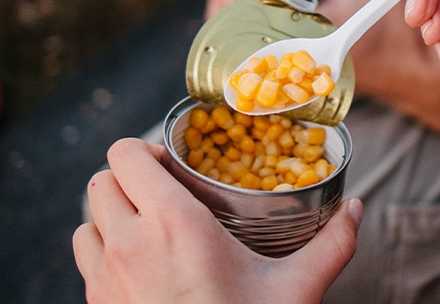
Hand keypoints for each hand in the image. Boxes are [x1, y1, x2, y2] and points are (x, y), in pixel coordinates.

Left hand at [73, 138, 361, 302]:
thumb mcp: (295, 291)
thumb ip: (330, 246)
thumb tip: (354, 211)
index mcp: (173, 225)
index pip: (125, 155)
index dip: (144, 150)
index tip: (173, 164)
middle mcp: (128, 245)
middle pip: (101, 182)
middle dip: (128, 180)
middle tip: (162, 194)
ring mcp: (105, 279)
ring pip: (86, 222)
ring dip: (110, 217)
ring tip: (145, 228)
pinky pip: (85, 263)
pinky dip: (103, 254)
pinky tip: (139, 267)